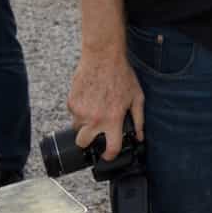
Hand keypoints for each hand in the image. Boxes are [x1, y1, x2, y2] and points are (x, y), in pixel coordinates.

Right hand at [67, 46, 144, 160]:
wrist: (103, 56)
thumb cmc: (122, 75)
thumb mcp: (137, 97)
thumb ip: (139, 119)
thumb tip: (140, 136)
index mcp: (112, 119)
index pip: (110, 148)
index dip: (110, 156)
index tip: (108, 155)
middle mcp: (94, 119)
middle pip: (82, 143)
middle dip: (87, 142)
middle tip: (95, 133)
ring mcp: (80, 111)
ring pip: (76, 128)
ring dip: (84, 124)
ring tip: (95, 109)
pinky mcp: (71, 102)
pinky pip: (73, 114)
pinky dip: (79, 110)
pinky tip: (90, 98)